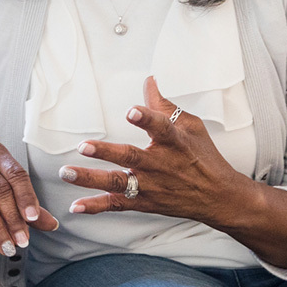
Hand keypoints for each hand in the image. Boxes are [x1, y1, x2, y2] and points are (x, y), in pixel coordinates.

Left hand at [63, 76, 246, 220]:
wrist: (219, 197)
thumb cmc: (203, 157)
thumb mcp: (191, 126)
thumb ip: (164, 105)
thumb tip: (149, 80)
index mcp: (174, 142)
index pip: (161, 127)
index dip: (146, 118)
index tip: (131, 110)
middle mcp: (160, 165)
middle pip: (131, 158)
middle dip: (107, 152)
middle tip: (85, 146)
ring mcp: (151, 186)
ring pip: (118, 183)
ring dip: (91, 178)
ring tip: (67, 172)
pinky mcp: (144, 202)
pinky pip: (117, 205)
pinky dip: (96, 206)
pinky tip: (75, 206)